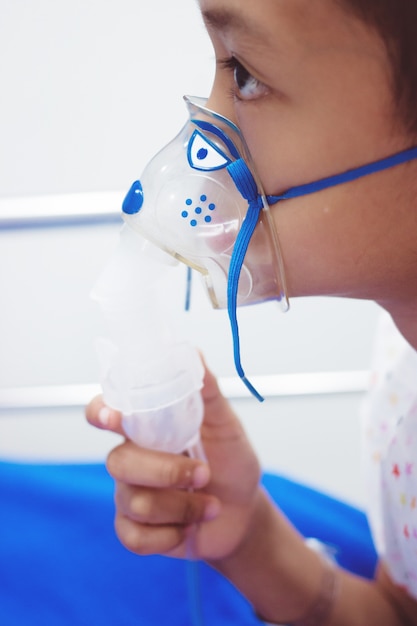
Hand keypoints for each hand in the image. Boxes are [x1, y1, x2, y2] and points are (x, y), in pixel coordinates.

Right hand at [85, 362, 261, 561]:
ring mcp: (130, 495)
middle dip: (167, 471)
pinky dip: (171, 535)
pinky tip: (188, 528)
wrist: (244, 511)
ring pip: (134, 500)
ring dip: (183, 505)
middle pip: (119, 462)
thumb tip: (194, 352)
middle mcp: (132, 458)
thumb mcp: (226, 425)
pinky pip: (135, 536)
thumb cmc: (231, 462)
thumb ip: (207, 392)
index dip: (100, 412)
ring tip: (210, 503)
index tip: (113, 417)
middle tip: (204, 473)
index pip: (105, 412)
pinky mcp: (134, 530)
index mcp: (146, 428)